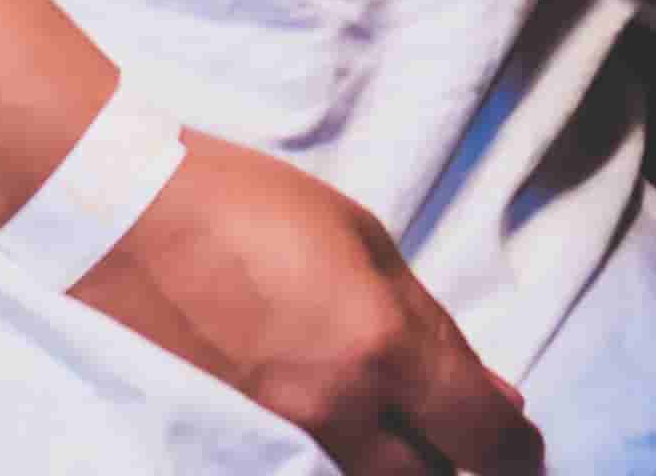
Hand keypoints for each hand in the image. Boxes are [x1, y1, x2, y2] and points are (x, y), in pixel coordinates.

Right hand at [75, 134, 537, 475]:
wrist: (128, 218)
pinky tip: (348, 434)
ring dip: (401, 466)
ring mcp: (279, 438)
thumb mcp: (364, 240)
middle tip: (464, 437)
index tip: (527, 449)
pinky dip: (345, 467)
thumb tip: (497, 396)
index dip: (519, 455)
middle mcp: (337, 409)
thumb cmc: (252, 206)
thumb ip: (434, 326)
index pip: (480, 436)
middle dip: (459, 465)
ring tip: (406, 430)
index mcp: (382, 345)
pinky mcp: (235, 449)